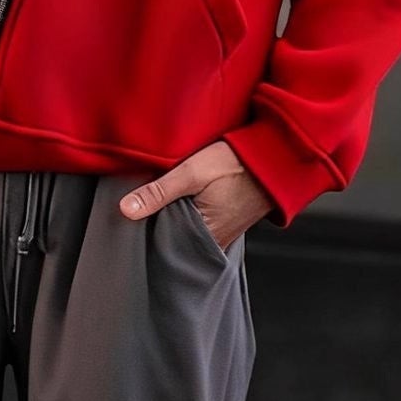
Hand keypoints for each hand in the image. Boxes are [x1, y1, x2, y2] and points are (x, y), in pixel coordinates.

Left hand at [119, 141, 272, 253]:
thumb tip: (125, 209)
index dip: (147, 232)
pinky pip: (201, 225)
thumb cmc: (236, 164)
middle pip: (175, 240)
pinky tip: (182, 202)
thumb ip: (158, 192)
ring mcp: (223, 233)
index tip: (130, 222)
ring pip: (187, 232)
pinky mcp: (227, 222)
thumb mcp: (191, 172)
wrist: (274, 157)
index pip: (164, 244)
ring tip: (160, 205)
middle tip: (141, 212)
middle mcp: (214, 242)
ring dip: (174, 219)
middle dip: (159, 227)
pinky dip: (188, 216)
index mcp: (204, 237)